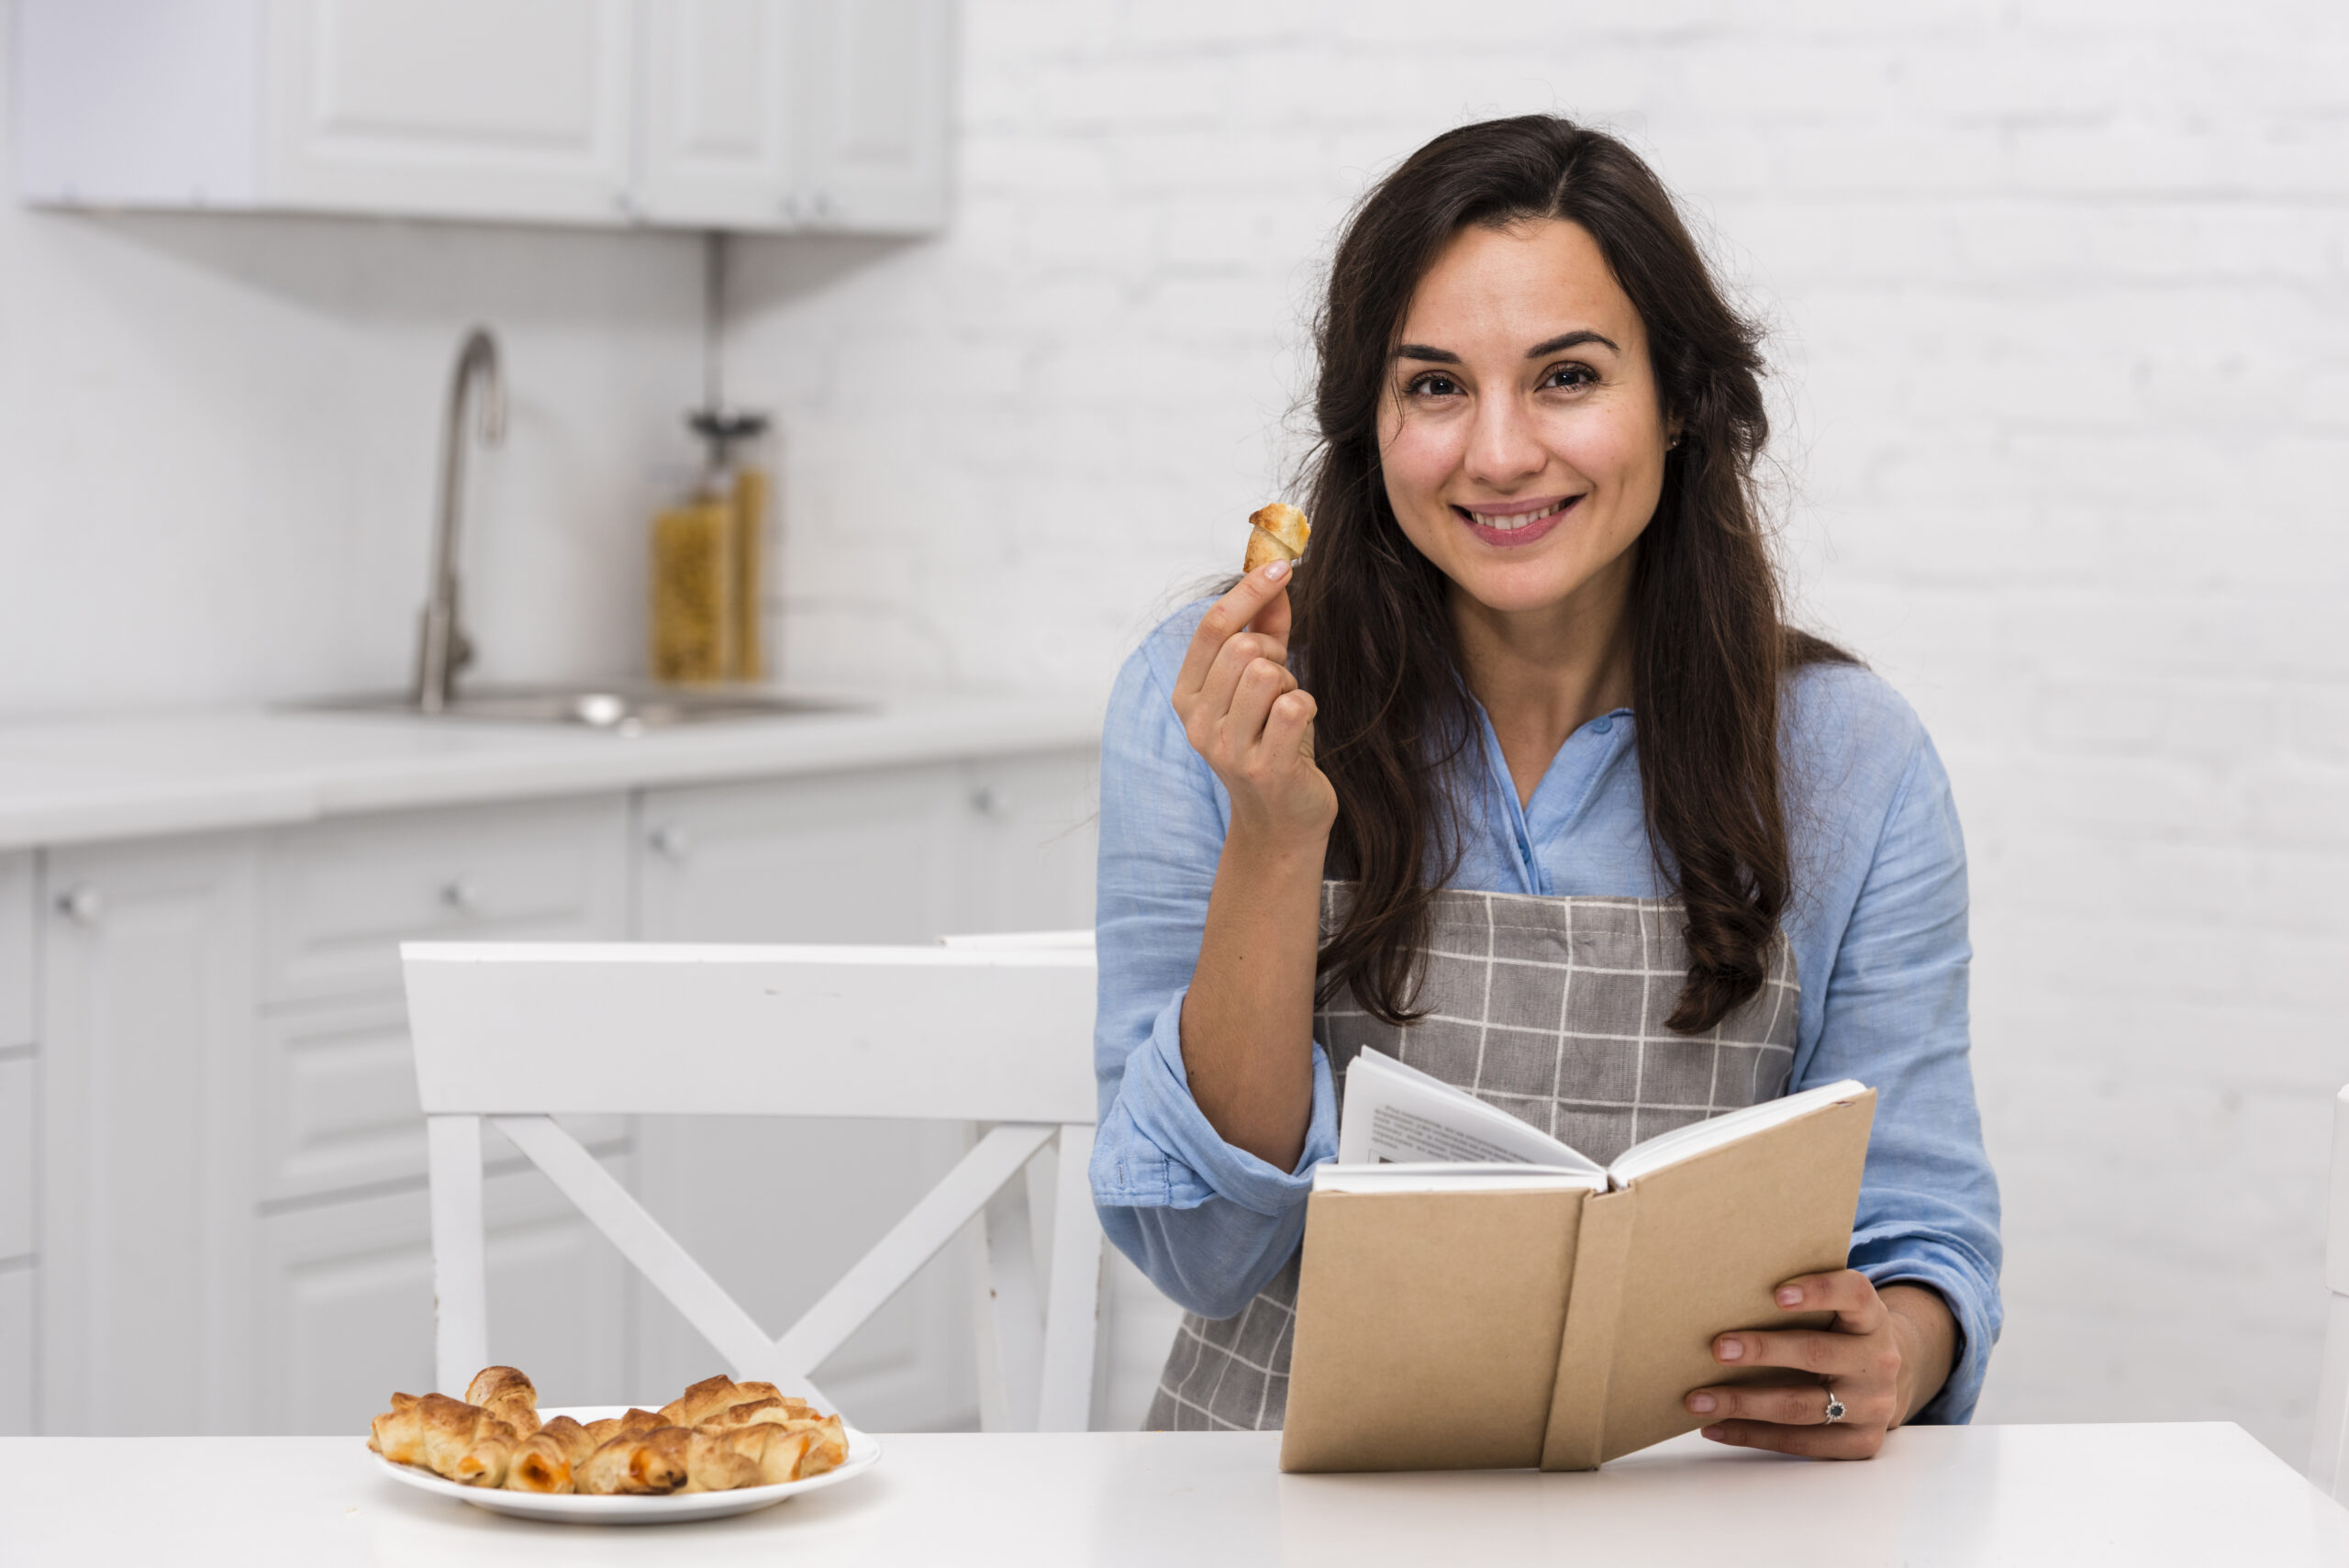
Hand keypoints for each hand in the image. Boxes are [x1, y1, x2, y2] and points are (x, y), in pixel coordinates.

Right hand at [1170, 560, 1334, 843]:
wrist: (1282, 819)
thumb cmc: (1272, 742)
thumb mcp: (1261, 684)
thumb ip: (1265, 631)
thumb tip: (1275, 580)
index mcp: (1186, 697)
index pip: (1212, 629)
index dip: (1249, 591)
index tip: (1282, 566)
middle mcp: (1197, 724)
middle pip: (1243, 649)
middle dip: (1274, 654)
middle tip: (1280, 682)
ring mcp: (1227, 750)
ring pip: (1268, 675)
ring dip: (1290, 685)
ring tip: (1286, 713)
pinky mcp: (1264, 768)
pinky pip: (1295, 707)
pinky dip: (1306, 710)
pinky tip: (1298, 734)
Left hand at [1683, 1273, 1953, 1458]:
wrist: (1882, 1379)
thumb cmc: (1838, 1333)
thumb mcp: (1837, 1310)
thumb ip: (1802, 1300)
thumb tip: (1724, 1289)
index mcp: (1871, 1318)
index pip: (1854, 1295)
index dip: (1819, 1291)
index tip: (1777, 1293)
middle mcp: (1878, 1361)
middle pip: (1816, 1354)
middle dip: (1762, 1351)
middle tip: (1717, 1348)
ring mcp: (1872, 1406)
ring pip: (1801, 1407)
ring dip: (1743, 1403)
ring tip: (1698, 1400)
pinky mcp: (1861, 1443)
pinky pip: (1800, 1443)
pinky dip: (1753, 1435)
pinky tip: (1715, 1427)